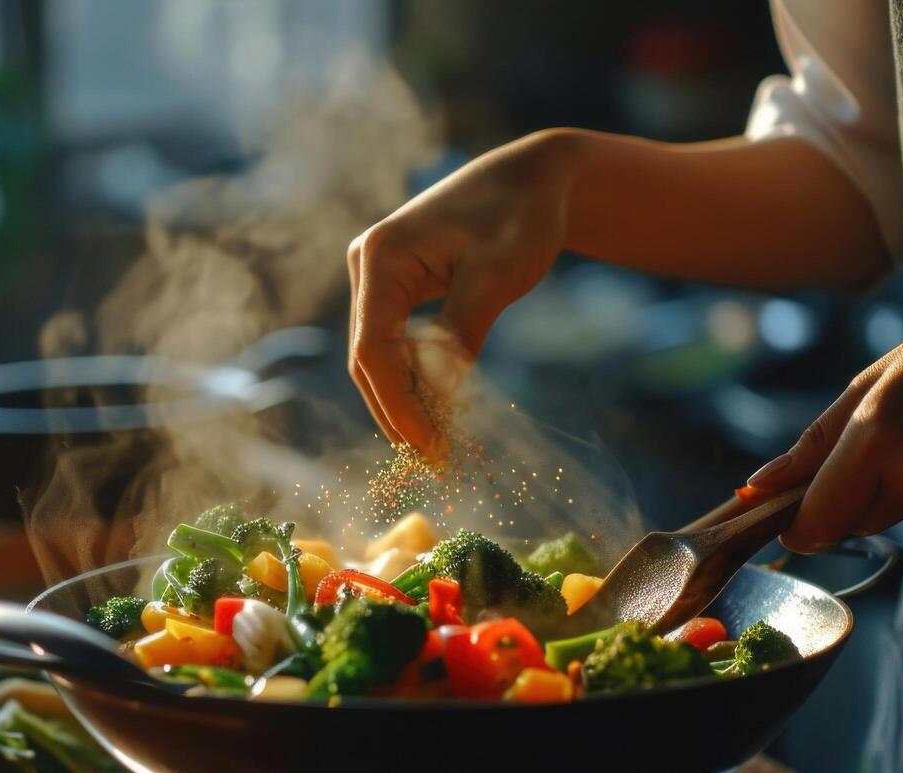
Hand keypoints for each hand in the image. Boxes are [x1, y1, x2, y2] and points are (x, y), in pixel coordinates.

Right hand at [347, 131, 576, 456]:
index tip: (429, 449)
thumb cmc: (519, 217)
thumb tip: (438, 399)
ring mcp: (378, 277)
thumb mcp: (495, 276)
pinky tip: (439, 412)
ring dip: (404, 402)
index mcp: (380, 257)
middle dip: (398, 413)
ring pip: (378, 358)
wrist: (535, 178)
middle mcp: (367, 265)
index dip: (398, 406)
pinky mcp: (397, 286)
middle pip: (367, 360)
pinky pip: (396, 344)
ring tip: (437, 447)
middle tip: (433, 462)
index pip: (374, 350)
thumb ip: (460, 334)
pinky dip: (415, 380)